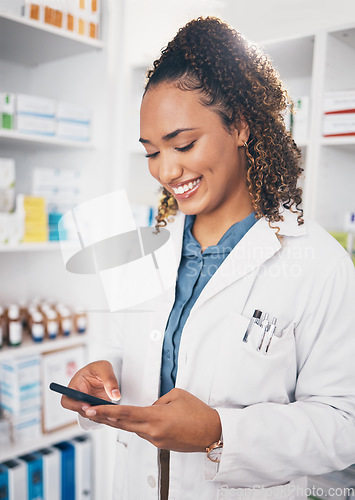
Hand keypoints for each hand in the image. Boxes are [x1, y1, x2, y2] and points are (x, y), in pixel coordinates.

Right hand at [60, 360, 120, 419]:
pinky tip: (114, 414)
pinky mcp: (98, 408)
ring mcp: (89, 404)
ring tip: (111, 413)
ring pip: (91, 415)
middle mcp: (80, 398)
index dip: (74, 405)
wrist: (105, 372)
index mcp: (75, 386)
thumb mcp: (104, 367)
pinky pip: (100, 415)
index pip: (67, 400)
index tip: (86, 405)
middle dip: (91, 412)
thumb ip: (109, 379)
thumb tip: (115, 395)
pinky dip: (106, 416)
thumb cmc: (99, 368)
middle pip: (80, 411)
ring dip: (100, 415)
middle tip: (102, 410)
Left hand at [82, 388, 221, 451]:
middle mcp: (153, 432)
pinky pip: (144, 432)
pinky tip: (131, 420)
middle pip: (122, 424)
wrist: (213, 432)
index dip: (106, 411)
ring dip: (119, 422)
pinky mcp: (161, 444)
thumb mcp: (177, 395)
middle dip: (103, 417)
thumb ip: (158, 400)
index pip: (125, 414)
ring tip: (104, 414)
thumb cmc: (199, 412)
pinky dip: (135, 425)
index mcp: (156, 418)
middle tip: (88, 411)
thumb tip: (150, 407)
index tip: (92, 409)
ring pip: (133, 428)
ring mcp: (156, 440)